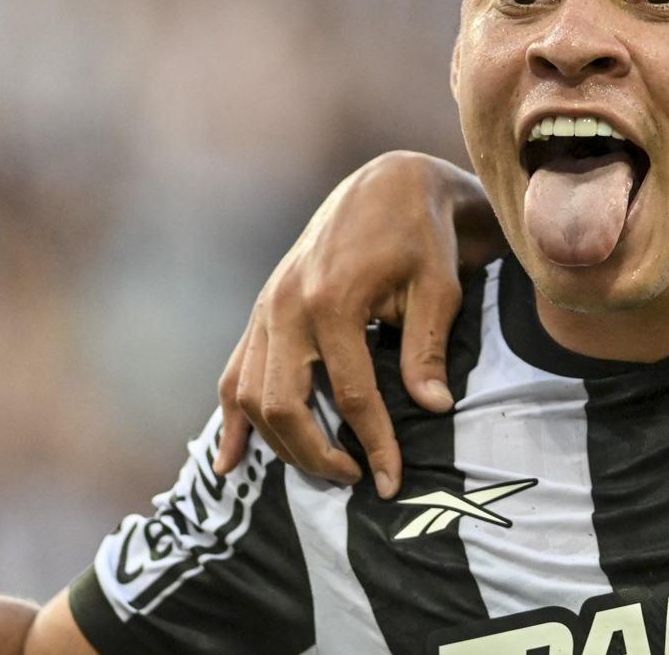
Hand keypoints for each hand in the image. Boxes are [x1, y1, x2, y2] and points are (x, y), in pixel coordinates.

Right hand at [214, 152, 503, 494]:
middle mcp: (286, 306)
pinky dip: (231, 419)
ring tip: (322, 468)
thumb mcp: (438, 287)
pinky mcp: (263, 310)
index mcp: (332, 300)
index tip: (391, 482)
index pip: (350, 394)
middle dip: (315, 454)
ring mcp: (267, 308)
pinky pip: (235, 373)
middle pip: (284, 405)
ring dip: (279, 443)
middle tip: (354, 479)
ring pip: (251, 396)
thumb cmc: (421, 237)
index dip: (373, 444)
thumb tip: (433, 407)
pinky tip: (229, 463)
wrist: (388, 187)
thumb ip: (426, 349)